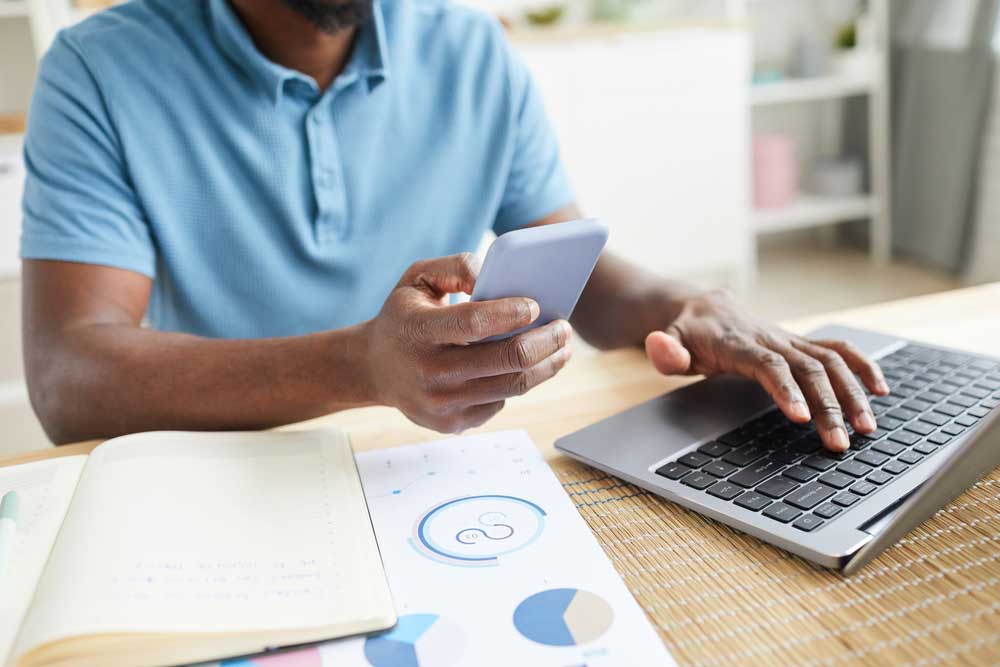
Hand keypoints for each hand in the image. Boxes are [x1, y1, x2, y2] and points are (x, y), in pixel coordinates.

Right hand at [365, 253, 571, 432]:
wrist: (373, 368)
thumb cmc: (405, 316)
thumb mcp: (417, 278)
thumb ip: (456, 267)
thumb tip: (494, 277)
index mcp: (418, 331)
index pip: (474, 323)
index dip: (511, 314)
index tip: (537, 306)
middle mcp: (429, 372)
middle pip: (506, 359)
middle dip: (546, 342)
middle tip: (564, 328)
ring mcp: (441, 404)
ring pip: (512, 385)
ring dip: (547, 366)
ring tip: (562, 348)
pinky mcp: (452, 424)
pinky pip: (500, 401)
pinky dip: (518, 381)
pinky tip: (527, 366)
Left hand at [644, 289, 888, 451]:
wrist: (701, 306)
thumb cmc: (685, 332)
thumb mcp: (668, 341)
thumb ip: (664, 349)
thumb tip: (659, 346)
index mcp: (738, 342)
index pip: (768, 364)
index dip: (786, 389)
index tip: (801, 417)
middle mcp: (770, 338)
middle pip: (808, 368)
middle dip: (829, 404)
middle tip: (840, 441)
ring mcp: (789, 340)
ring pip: (830, 361)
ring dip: (853, 392)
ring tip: (868, 428)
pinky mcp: (801, 343)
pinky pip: (838, 350)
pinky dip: (863, 366)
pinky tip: (882, 391)